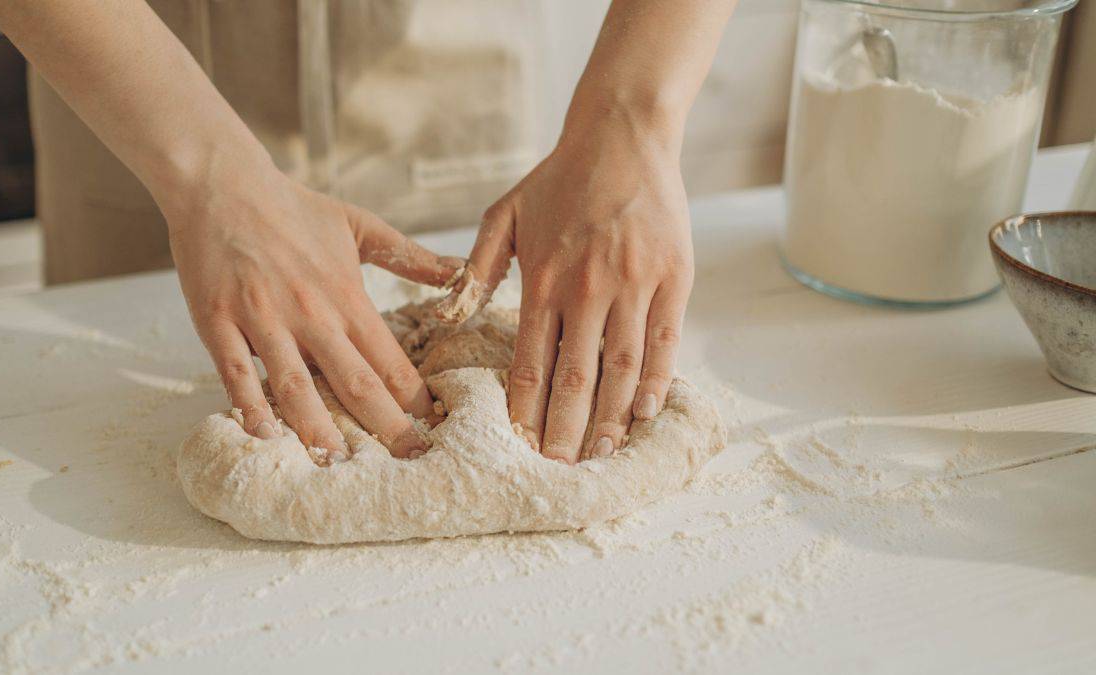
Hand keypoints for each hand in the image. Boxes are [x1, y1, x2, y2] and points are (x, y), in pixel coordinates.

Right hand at [163, 156, 460, 457]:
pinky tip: (265, 435)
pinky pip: (235, 373)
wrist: (222, 183)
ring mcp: (263, 319)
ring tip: (337, 463)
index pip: (389, 358)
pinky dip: (250, 406)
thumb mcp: (359, 225)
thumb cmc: (292, 207)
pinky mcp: (219, 321)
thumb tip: (460, 272)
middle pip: (354, 382)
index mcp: (346, 295)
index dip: (415, 396)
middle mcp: (310, 313)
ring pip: (296, 385)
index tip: (434, 426)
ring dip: (318, 428)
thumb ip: (410, 255)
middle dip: (385, 426)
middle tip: (408, 461)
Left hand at [459, 121, 693, 462]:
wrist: (622, 134)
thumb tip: (452, 312)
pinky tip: (645, 413)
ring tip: (602, 456)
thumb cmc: (558, 178)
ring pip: (621, 367)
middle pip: (575, 377)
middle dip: (566, 431)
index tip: (521, 447)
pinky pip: (665, 340)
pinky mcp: (673, 276)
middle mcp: (586, 287)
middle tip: (560, 472)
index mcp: (541, 279)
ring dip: (611, 417)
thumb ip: (476, 266)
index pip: (529, 362)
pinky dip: (657, 381)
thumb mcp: (502, 214)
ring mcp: (634, 283)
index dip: (525, 410)